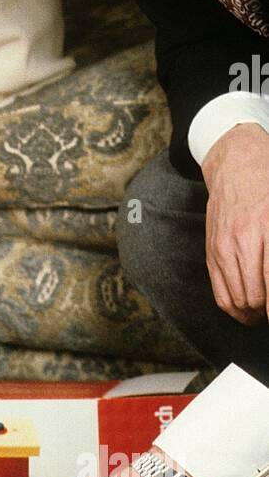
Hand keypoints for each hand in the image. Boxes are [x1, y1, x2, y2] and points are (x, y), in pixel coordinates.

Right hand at [202, 123, 268, 323]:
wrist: (237, 162)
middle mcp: (244, 239)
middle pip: (258, 296)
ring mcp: (224, 247)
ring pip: (240, 300)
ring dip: (257, 314)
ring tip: (267, 313)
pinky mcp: (212, 251)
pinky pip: (221, 294)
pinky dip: (237, 310)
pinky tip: (251, 312)